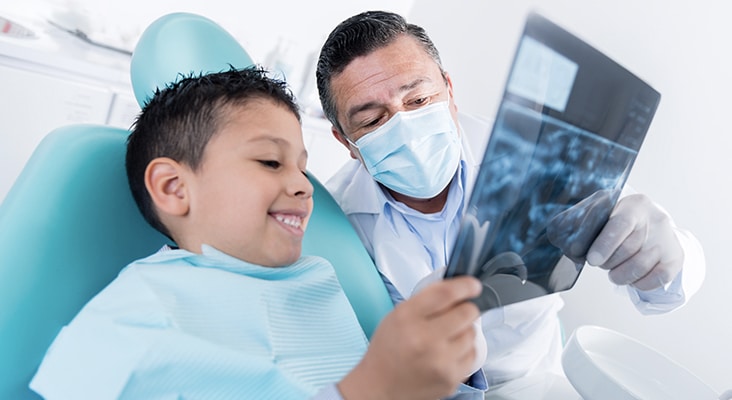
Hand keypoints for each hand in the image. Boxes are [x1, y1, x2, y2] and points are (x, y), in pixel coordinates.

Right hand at [338, 276, 481, 399]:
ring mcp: (440, 361)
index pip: (445, 294)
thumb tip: (459, 289)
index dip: (465, 286)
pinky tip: (447, 353)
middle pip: (466, 312)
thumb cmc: (388, 349)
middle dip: (465, 309)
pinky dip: (463, 350)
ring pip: (472, 333)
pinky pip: (472, 354)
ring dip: (463, 331)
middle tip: (456, 314)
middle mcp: (424, 339)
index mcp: (407, 318)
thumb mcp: (397, 315)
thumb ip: (426, 300)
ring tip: (445, 338)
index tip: (472, 285)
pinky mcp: (451, 378)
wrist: (380, 387)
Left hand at [585, 194, 683, 290]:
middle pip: (628, 249)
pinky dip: (639, 284)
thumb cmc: (616, 222)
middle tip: (600, 262)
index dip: (605, 244)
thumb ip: (580, 225)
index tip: (592, 260)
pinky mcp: (676, 257)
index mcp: (634, 205)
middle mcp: (656, 219)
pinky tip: (632, 278)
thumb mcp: (598, 215)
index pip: (621, 224)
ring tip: (614, 272)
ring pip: (640, 266)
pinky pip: (657, 279)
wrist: (649, 227)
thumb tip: (569, 244)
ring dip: (620, 275)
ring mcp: (668, 239)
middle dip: (608, 262)